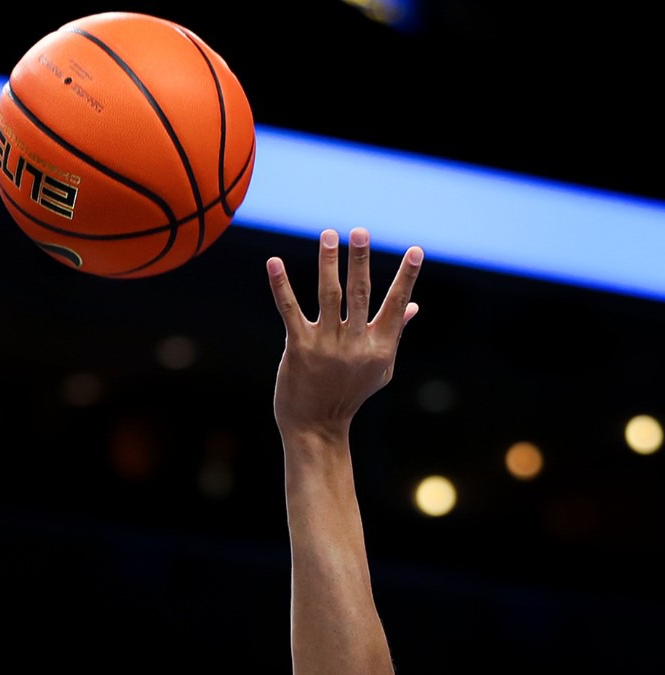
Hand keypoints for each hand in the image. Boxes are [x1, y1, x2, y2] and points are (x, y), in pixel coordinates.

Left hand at [268, 226, 421, 436]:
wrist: (316, 427)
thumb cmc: (349, 395)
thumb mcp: (379, 369)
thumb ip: (394, 334)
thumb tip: (413, 305)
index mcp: (378, 347)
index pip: (395, 306)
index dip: (406, 279)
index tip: (415, 251)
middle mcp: (354, 344)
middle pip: (359, 294)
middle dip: (360, 261)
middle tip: (361, 231)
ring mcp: (326, 346)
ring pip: (328, 296)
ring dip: (327, 263)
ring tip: (329, 235)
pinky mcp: (299, 349)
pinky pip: (290, 311)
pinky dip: (281, 286)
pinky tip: (274, 263)